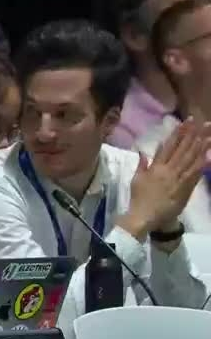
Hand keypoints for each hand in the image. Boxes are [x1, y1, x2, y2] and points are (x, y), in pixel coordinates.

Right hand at [121, 119, 210, 237]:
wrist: (144, 217)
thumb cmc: (139, 199)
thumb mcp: (136, 180)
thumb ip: (142, 165)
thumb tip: (143, 152)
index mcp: (155, 167)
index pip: (169, 145)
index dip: (178, 133)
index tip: (186, 122)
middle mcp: (168, 170)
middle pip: (183, 149)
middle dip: (193, 135)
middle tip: (203, 123)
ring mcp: (177, 179)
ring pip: (191, 160)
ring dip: (201, 147)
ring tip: (209, 135)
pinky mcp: (185, 188)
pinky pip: (195, 174)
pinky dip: (202, 164)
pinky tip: (208, 156)